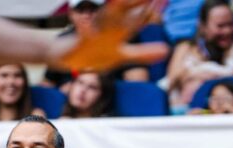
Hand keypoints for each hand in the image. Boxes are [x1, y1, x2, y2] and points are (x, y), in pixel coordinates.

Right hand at [50, 0, 169, 71]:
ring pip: (104, 17)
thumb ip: (142, 53)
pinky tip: (80, 17)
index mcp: (119, 28)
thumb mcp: (122, 55)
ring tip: (119, 0)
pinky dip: (81, 25)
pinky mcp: (78, 40)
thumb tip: (166, 50)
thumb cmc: (96, 53)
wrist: (66, 57)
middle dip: (135, 4)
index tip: (161, 1)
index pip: (139, 17)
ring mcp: (93, 30)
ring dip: (113, 7)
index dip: (151, 10)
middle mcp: (108, 25)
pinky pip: (80, 31)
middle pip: (124, 11)